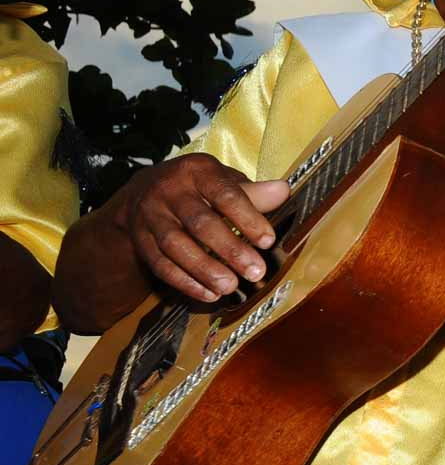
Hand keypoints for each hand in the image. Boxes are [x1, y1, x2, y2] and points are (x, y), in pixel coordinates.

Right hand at [116, 154, 288, 302]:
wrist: (144, 190)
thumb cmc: (198, 186)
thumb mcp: (223, 180)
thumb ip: (252, 192)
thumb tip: (283, 191)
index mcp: (197, 170)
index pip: (225, 194)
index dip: (248, 218)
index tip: (268, 241)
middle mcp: (169, 190)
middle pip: (200, 223)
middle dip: (230, 249)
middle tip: (255, 271)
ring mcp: (150, 215)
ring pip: (175, 245)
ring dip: (205, 269)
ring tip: (231, 286)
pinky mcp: (140, 239)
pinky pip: (159, 264)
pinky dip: (184, 281)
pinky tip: (208, 294)